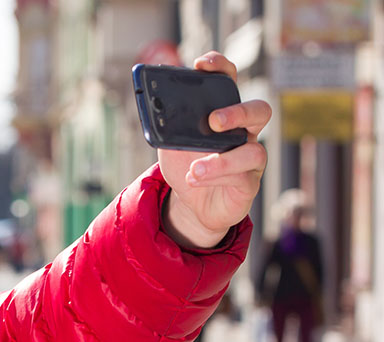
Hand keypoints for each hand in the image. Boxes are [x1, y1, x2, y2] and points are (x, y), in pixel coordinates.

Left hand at [158, 51, 271, 248]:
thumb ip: (167, 127)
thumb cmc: (185, 166)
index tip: (201, 64)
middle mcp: (244, 132)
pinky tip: (194, 178)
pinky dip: (215, 177)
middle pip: (258, 110)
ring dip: (221, 160)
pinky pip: (241, 177)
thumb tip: (156, 108)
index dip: (220, 67)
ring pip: (253, 150)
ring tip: (194, 168)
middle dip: (237, 111)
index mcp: (224, 114)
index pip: (229, 82)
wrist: (191, 205)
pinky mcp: (249, 182)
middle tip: (214, 121)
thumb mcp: (169, 145)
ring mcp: (250, 157)